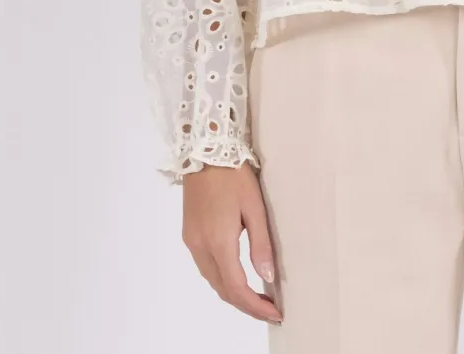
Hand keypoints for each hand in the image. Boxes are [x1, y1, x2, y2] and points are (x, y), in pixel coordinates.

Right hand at [181, 163, 281, 323]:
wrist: (205, 151)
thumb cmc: (234, 175)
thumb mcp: (254, 207)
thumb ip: (261, 244)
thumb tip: (267, 277)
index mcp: (218, 241)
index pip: (237, 288)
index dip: (255, 306)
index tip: (275, 312)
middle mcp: (200, 247)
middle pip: (222, 289)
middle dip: (246, 305)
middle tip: (269, 309)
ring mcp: (191, 241)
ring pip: (212, 280)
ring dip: (233, 293)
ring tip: (257, 297)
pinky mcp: (189, 234)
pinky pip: (205, 267)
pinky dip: (222, 278)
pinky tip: (237, 276)